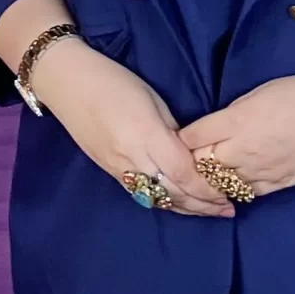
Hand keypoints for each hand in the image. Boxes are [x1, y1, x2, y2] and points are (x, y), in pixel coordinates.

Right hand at [27, 39, 233, 217]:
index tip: (227, 196)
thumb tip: (188, 154)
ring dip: (183, 207)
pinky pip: (139, 193)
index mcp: (146, 134)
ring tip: (208, 212)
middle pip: (171, 192)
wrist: (67, 82)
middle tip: (226, 210)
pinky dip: (161, 201)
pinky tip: (177, 203)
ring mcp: (117, 167)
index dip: (206, 190)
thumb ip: (172, 132)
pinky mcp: (107, 170)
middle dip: (201, 205)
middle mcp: (131, 157)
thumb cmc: (114, 81)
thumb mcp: (153, 100)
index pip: (182, 173)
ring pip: (155, 198)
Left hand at [176, 70, 294, 202]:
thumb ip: (233, 114)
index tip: (179, 139)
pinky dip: (238, 189)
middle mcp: (245, 150)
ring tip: (211, 173)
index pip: (190, 139)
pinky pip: (249, 193)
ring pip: (223, 185)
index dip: (181, 140)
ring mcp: (263, 171)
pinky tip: (237, 182)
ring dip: (214, 180)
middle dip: (192, 163)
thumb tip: (214, 129)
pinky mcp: (282, 183)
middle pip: (201, 166)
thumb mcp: (260, 92)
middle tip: (189, 160)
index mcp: (237, 121)